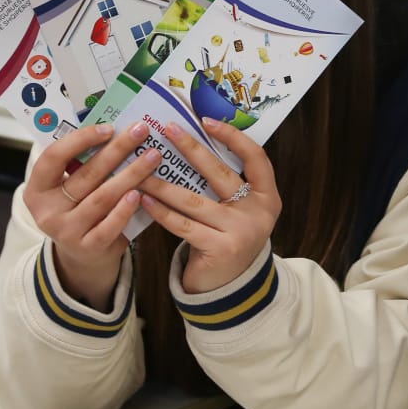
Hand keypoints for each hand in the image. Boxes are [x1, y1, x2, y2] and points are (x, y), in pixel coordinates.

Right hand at [23, 120, 161, 309]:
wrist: (83, 254)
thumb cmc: (80, 207)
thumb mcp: (70, 185)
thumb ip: (81, 161)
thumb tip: (114, 126)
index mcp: (38, 188)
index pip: (53, 157)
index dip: (80, 139)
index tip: (108, 127)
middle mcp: (47, 210)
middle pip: (86, 174)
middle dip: (117, 150)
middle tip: (141, 131)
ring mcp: (66, 231)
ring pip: (102, 197)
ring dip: (131, 174)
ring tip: (153, 157)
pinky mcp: (87, 247)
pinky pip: (110, 225)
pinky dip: (126, 209)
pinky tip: (141, 193)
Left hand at [138, 118, 280, 293]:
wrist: (230, 287)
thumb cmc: (228, 237)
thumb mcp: (238, 210)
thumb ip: (226, 184)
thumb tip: (193, 142)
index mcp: (267, 196)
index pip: (256, 157)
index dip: (233, 137)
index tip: (206, 121)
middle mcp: (258, 212)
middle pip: (220, 173)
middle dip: (191, 148)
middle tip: (167, 130)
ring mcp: (240, 231)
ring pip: (194, 200)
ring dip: (164, 183)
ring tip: (140, 167)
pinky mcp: (218, 249)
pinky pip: (183, 225)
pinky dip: (161, 211)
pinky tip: (144, 199)